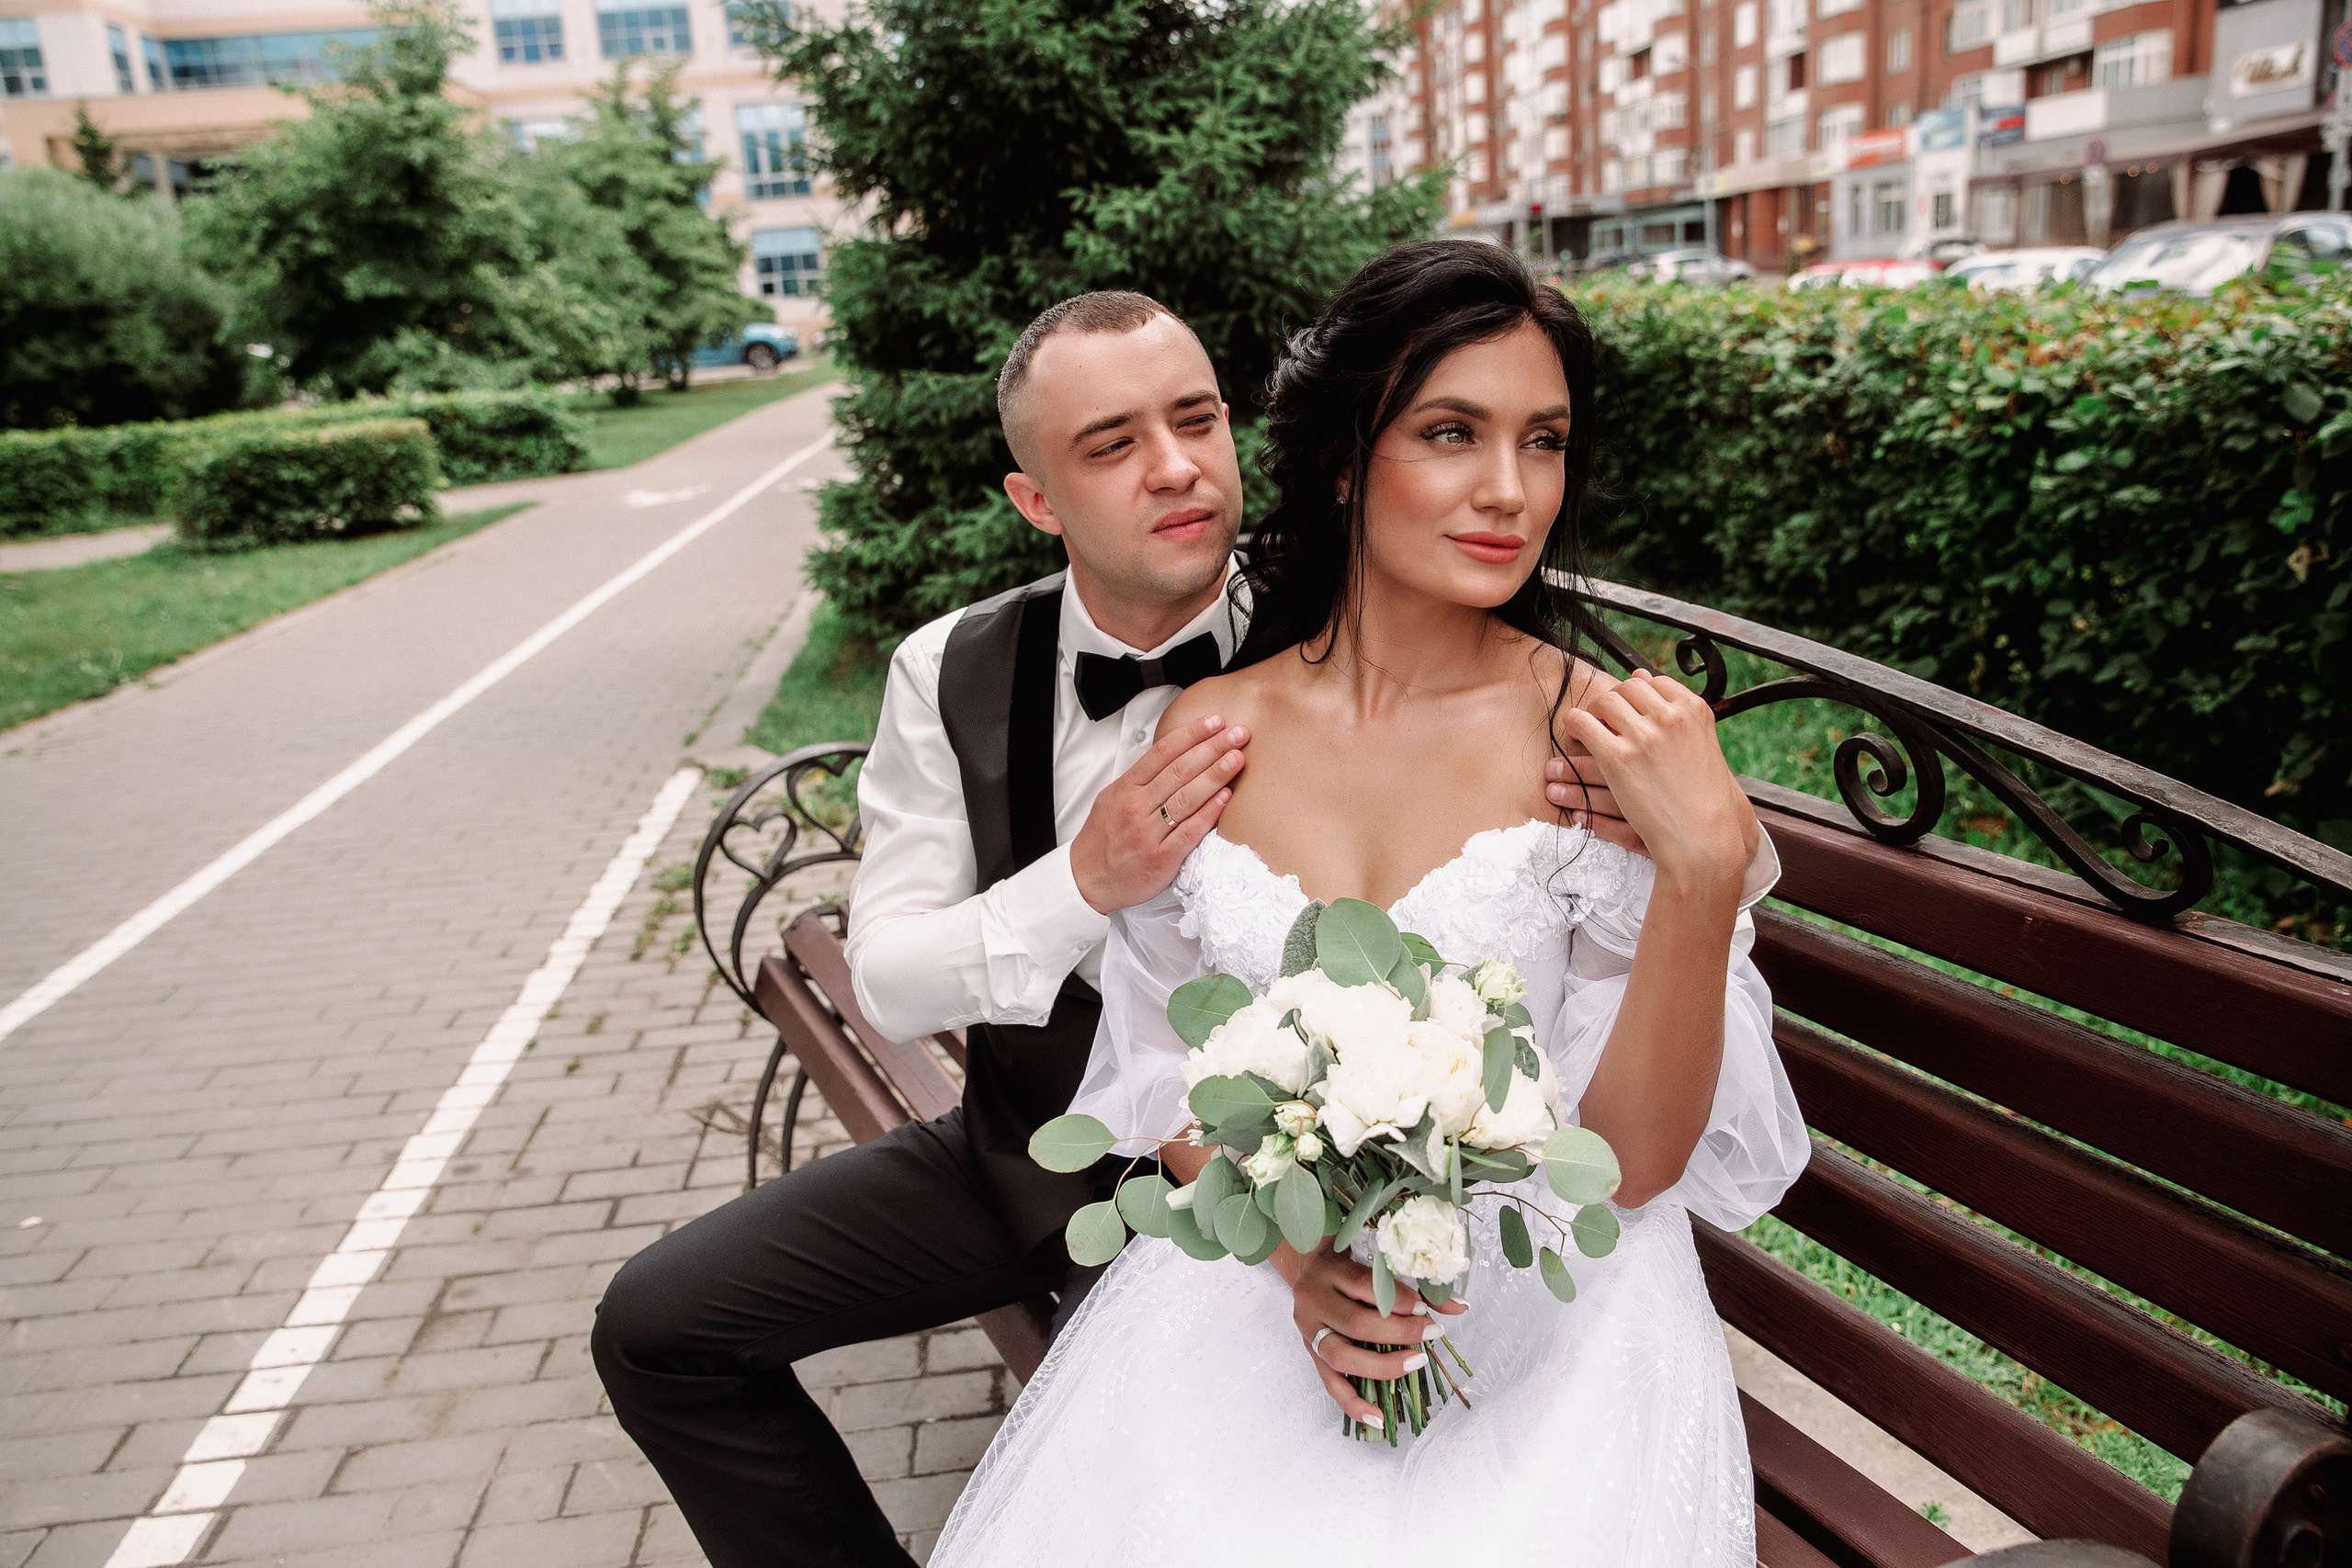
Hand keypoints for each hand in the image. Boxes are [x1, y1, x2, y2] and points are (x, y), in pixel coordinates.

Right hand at [1070, 714, 1247, 914]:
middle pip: (1180, 770)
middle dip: (1212, 748)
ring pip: (1186, 797)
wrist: (1087, 878)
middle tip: (1237, 734)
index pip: (1163, 752)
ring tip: (1236, 758)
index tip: (1215, 722)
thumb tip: (1175, 757)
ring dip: (1215, 775)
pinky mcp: (1161, 858)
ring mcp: (1148, 833)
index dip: (1192, 734)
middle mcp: (1136, 806)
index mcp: (1125, 788)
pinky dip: (1208, 812)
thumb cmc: (1103, 838)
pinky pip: (1189, 831)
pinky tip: (1226, 797)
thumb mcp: (1112, 799)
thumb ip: (1141, 779)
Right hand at [1269, 1242, 1467, 1427]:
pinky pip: (1330, 1385)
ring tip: (1416, 1363)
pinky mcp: (1311, 1354)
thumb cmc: (1347, 1263)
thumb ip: (1416, 1285)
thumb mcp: (1374, 1264)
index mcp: (1329, 1270)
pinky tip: (1378, 1417)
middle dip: (1399, 1332)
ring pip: (1341, 1356)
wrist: (1306, 1266)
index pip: (1365, 1286)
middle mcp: (1314, 1301)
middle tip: (1431, 1332)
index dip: (1399, 1300)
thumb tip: (1461, 1306)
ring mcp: (1309, 1331)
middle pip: (1356, 1323)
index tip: (1426, 1309)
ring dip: (1381, 1366)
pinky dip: (1354, 1404)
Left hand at [1562, 672, 1751, 900]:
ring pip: (1596, 711)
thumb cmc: (1706, 796)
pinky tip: (1564, 765)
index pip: (1648, 685)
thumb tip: (1639, 673)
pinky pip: (1583, 732)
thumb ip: (1672, 711)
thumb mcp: (1699, 747)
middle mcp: (1668, 717)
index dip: (1627, 699)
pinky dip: (1570, 742)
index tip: (1619, 716)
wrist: (1707, 838)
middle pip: (1619, 694)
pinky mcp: (1619, 761)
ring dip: (1577, 727)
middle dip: (1601, 708)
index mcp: (1692, 710)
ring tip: (1572, 748)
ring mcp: (1644, 737)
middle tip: (1594, 727)